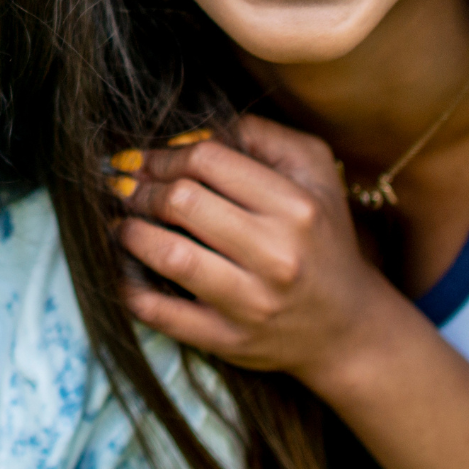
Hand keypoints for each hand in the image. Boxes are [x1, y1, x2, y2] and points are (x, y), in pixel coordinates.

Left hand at [110, 116, 403, 394]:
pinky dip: (130, 290)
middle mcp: (276, 255)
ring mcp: (252, 302)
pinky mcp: (229, 340)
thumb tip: (194, 128)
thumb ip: (260, 134)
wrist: (348, 327)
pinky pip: (162, 315)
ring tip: (120, 223)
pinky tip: (121, 270)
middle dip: (141, 189)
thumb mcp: (313, 171)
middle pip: (182, 202)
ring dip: (130, 232)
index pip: (207, 160)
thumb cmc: (320, 236)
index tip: (147, 160)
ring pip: (169, 256)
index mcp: (295, 207)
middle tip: (126, 188)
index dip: (165, 154)